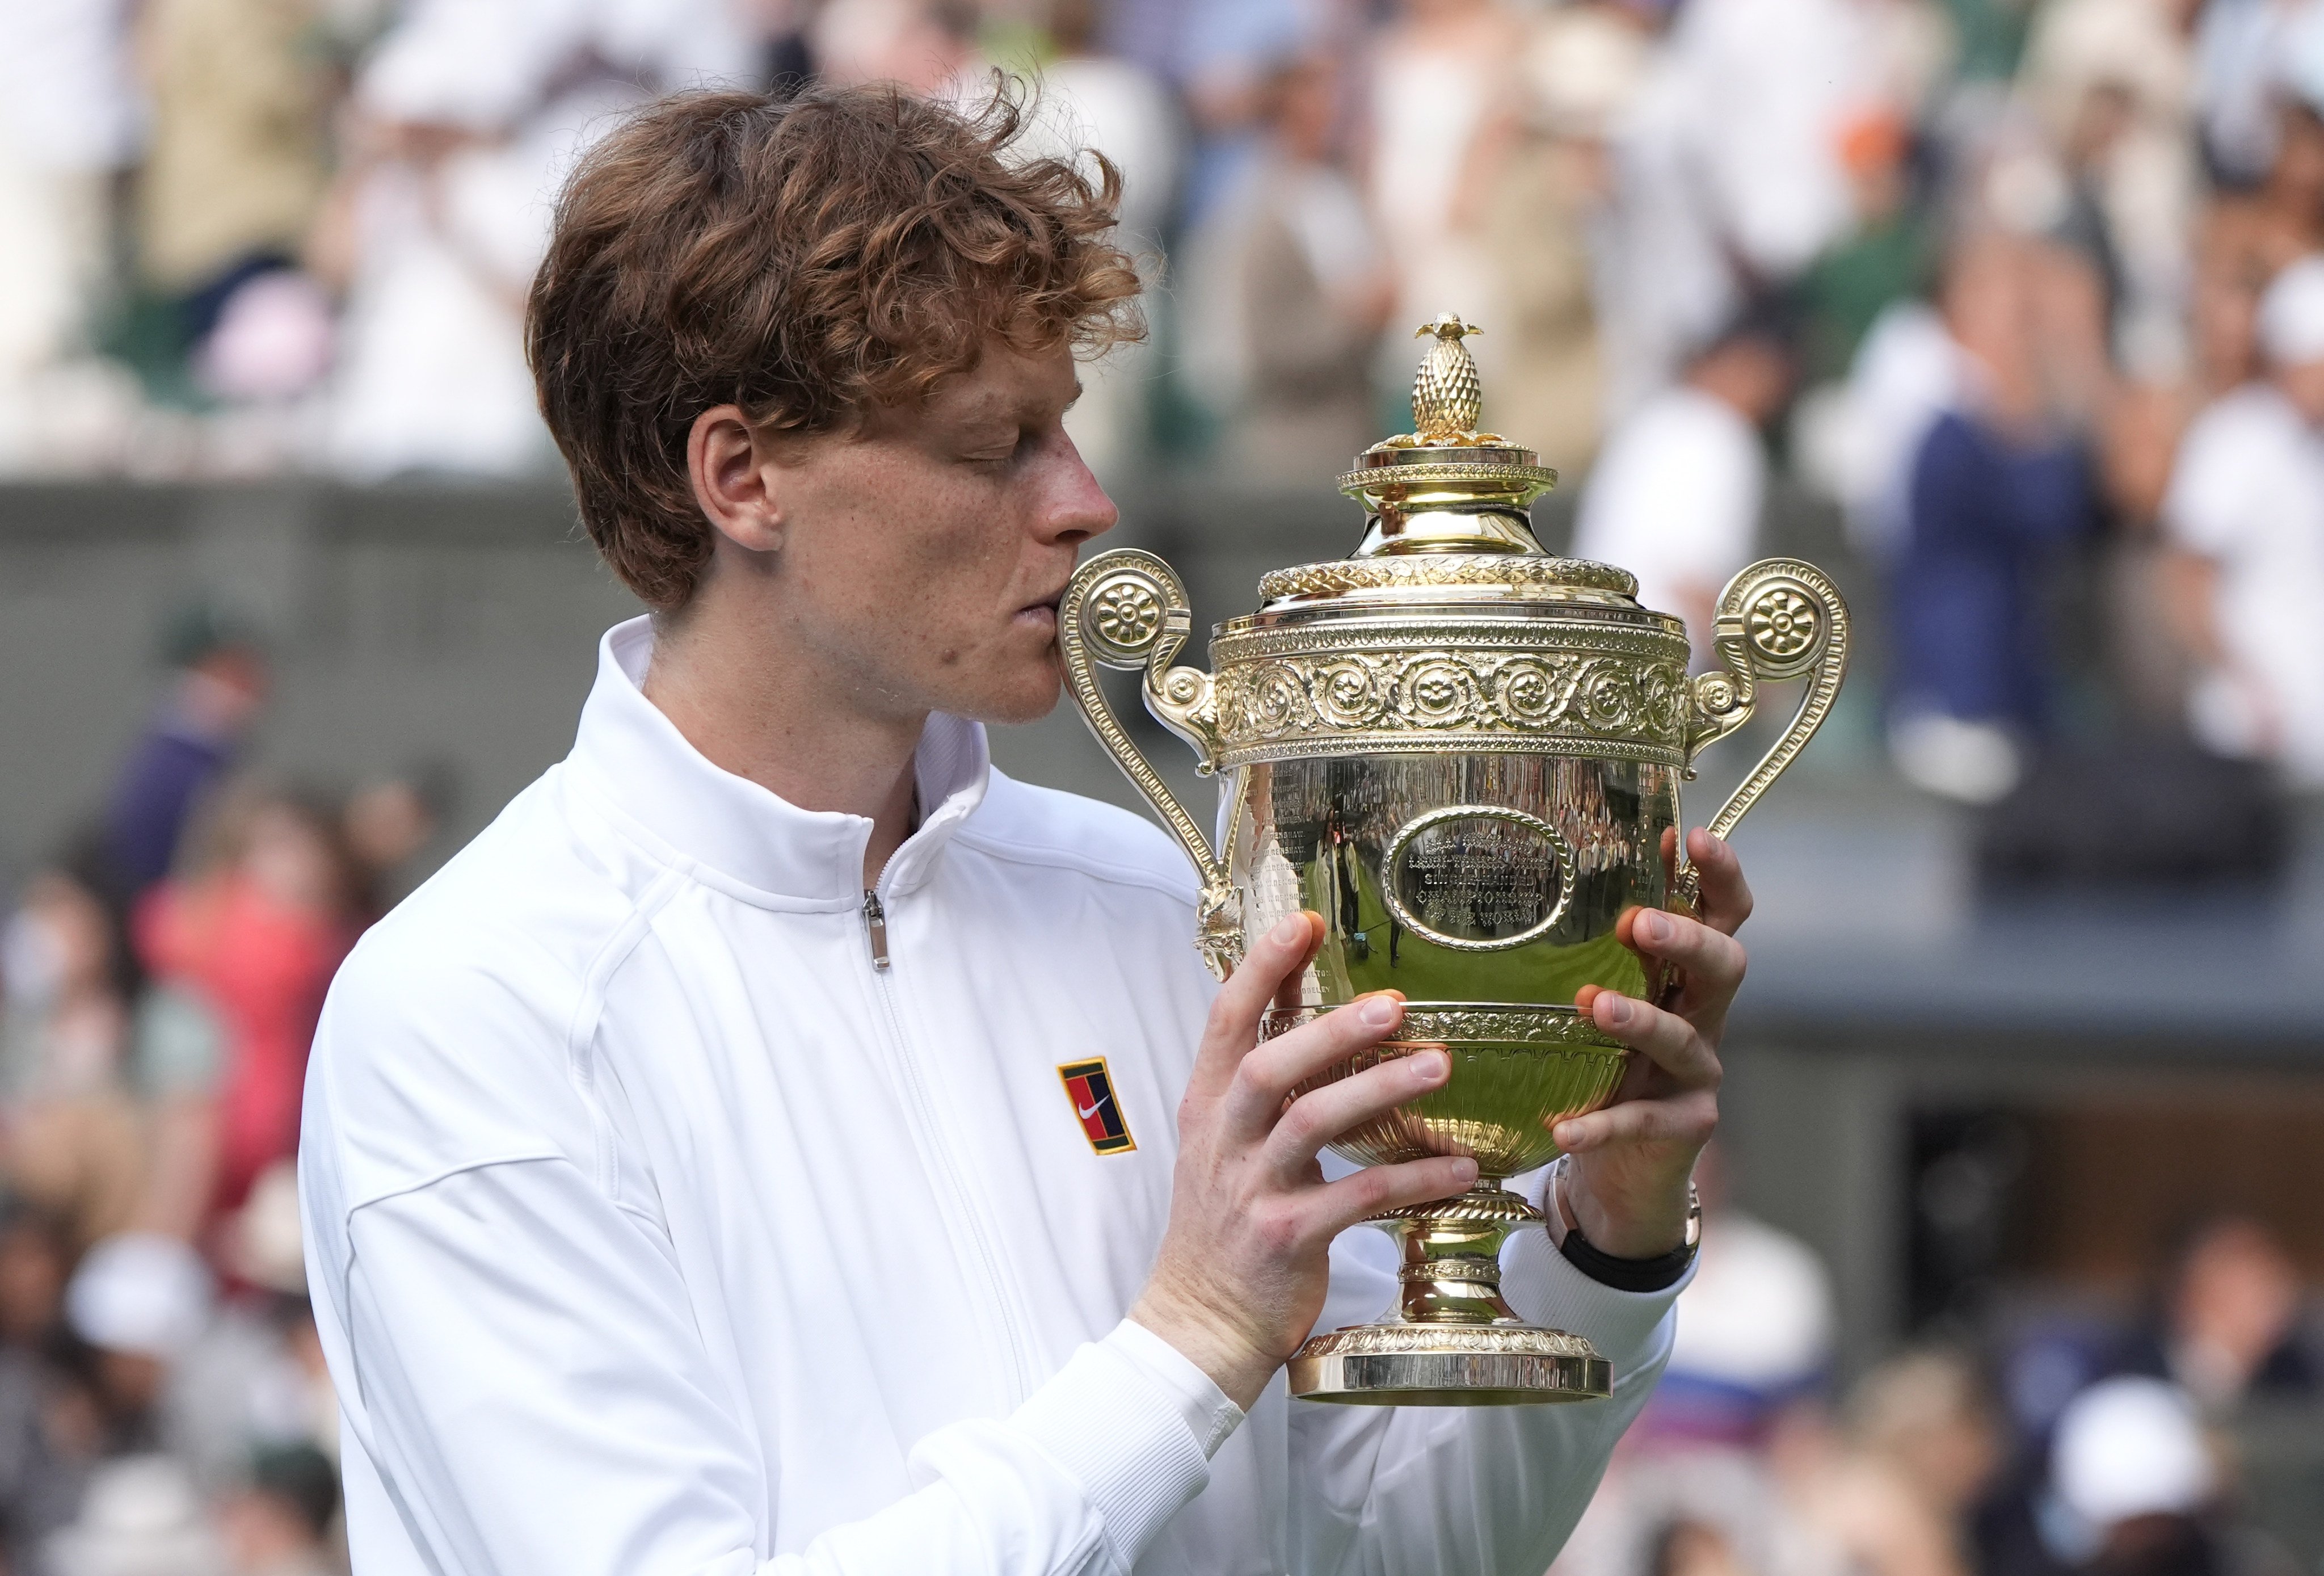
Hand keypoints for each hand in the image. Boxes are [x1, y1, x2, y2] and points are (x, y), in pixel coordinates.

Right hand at [1132, 912, 1477, 1407]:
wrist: (1199, 1323)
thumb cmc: (1224, 1228)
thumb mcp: (1226, 1146)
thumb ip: (1260, 1089)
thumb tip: (1307, 1016)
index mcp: (1208, 1109)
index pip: (1226, 1022)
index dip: (1262, 970)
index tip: (1304, 923)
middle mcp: (1224, 1141)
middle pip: (1270, 1067)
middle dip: (1329, 1029)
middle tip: (1393, 1001)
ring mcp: (1252, 1190)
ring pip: (1312, 1124)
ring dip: (1378, 1090)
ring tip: (1439, 1064)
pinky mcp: (1287, 1238)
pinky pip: (1357, 1198)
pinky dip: (1411, 1180)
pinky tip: (1460, 1167)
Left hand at [1558, 828, 1750, 1259]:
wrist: (1622, 1169)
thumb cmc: (1603, 1067)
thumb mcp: (1599, 1004)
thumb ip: (1585, 955)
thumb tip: (1530, 880)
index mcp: (1685, 976)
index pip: (1720, 915)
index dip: (1717, 876)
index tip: (1687, 836)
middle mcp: (1703, 1017)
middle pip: (1724, 965)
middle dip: (1687, 940)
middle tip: (1640, 923)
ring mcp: (1698, 1073)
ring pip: (1683, 1038)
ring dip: (1641, 1019)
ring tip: (1596, 1005)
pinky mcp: (1682, 1126)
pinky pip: (1641, 1120)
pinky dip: (1602, 1122)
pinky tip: (1564, 1127)